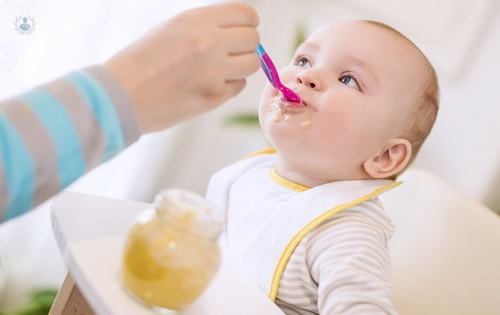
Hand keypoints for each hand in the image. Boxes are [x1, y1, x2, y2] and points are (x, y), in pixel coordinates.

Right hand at [105, 3, 259, 132]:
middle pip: (253, 39)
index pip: (246, 14)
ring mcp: (214, 71)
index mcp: (197, 20)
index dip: (248, 23)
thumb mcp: (171, 29)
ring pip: (252, 64)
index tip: (244, 30)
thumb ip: (205, 26)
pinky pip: (238, 86)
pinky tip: (208, 85)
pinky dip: (228, 86)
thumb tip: (236, 30)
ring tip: (221, 70)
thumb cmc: (140, 62)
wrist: (120, 96)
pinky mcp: (214, 97)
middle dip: (245, 46)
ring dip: (241, 66)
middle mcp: (209, 42)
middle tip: (231, 53)